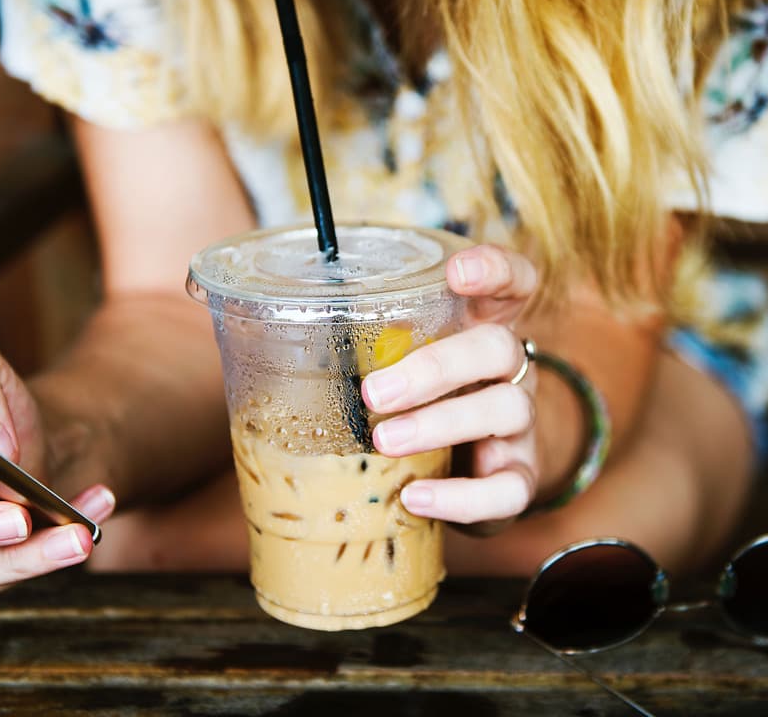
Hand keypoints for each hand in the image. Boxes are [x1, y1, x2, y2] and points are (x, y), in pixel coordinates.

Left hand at [361, 244, 539, 529]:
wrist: (473, 469)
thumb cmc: (420, 400)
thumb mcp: (399, 362)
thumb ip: (358, 342)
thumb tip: (246, 330)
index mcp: (482, 327)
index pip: (512, 282)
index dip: (494, 270)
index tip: (456, 272)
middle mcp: (510, 369)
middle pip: (497, 348)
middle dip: (436, 367)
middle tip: (374, 391)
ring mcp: (520, 424)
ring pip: (505, 410)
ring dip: (440, 424)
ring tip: (384, 441)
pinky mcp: (519, 477)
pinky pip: (508, 489)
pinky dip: (461, 496)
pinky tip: (414, 497)